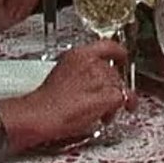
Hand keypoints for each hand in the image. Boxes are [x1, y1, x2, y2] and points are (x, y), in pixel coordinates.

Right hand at [0, 39, 130, 152]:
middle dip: (110, 88)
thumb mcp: (61, 73)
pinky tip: (106, 116)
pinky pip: (122, 99)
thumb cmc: (45, 101)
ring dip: (112, 101)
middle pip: (114, 72)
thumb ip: (79, 71)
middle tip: (103, 101)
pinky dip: (116, 109)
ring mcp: (101, 78)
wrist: (40, 114)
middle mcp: (92, 63)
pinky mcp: (108, 94)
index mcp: (79, 54)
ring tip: (99, 113)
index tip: (123, 57)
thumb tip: (89, 80)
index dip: (119, 53)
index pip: (108, 46)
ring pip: (119, 86)